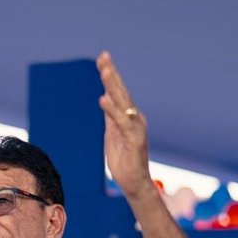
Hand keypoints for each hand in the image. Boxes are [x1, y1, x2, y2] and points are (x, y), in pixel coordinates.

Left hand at [96, 50, 152, 201]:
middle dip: (112, 73)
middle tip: (104, 56)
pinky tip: (103, 99)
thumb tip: (105, 97)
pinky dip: (113, 110)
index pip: (117, 91)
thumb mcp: (112, 133)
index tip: (102, 57)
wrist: (135, 182)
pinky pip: (122, 122)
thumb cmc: (124, 159)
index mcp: (128, 116)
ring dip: (113, 85)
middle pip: (121, 91)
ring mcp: (135, 128)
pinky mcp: (134, 139)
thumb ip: (110, 116)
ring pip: (123, 102)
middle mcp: (134, 118)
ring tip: (104, 70)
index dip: (110, 75)